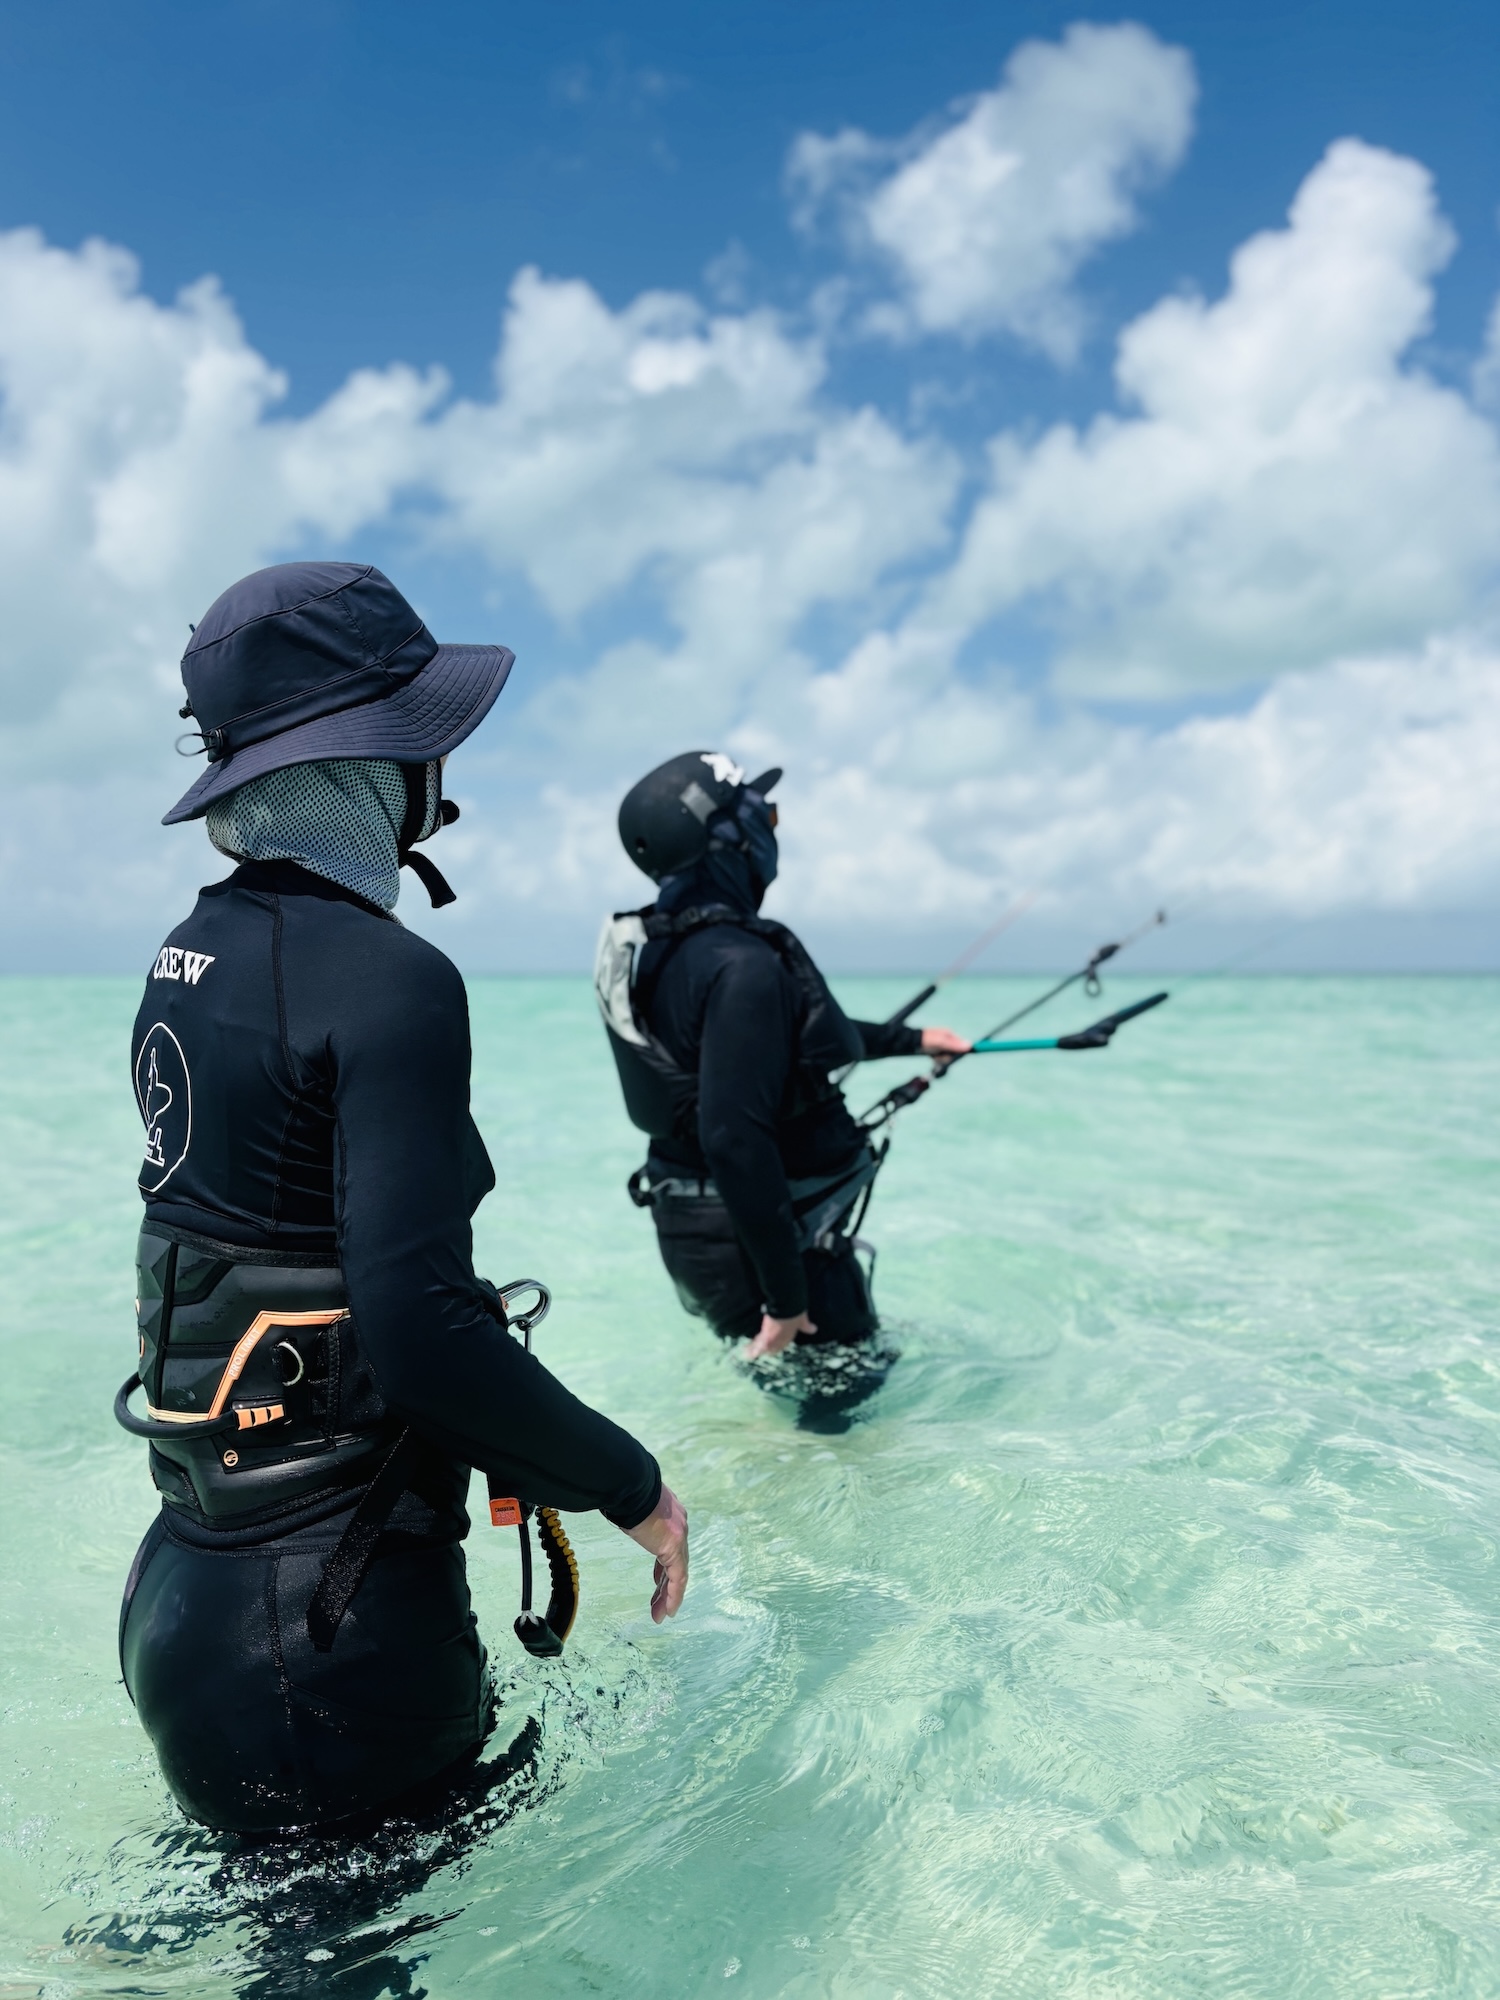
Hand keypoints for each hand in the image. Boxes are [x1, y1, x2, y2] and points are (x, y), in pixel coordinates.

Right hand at [624, 1482, 687, 1622]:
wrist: (630, 1484)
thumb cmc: (623, 1490)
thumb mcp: (630, 1504)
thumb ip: (631, 1512)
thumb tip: (615, 1506)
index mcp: (670, 1513)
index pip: (671, 1545)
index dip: (664, 1566)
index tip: (658, 1581)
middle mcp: (679, 1524)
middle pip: (677, 1561)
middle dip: (666, 1585)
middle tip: (659, 1604)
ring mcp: (679, 1535)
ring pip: (679, 1573)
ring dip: (669, 1596)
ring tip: (662, 1615)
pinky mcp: (674, 1546)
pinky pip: (678, 1578)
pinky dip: (673, 1595)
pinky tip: (669, 1610)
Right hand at [747, 1309, 816, 1358]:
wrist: (788, 1305)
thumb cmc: (796, 1311)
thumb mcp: (803, 1320)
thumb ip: (806, 1326)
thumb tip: (814, 1329)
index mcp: (789, 1335)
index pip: (781, 1344)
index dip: (775, 1346)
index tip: (770, 1348)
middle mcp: (781, 1340)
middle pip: (772, 1348)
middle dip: (766, 1350)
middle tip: (756, 1352)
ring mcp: (774, 1339)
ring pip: (764, 1348)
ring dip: (756, 1350)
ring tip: (747, 1354)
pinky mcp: (766, 1336)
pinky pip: (758, 1344)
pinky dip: (753, 1349)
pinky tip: (746, 1352)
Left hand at [921, 1026, 971, 1055]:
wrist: (911, 1043)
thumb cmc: (926, 1040)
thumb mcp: (941, 1042)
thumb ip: (954, 1045)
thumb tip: (970, 1045)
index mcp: (950, 1034)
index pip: (961, 1046)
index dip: (958, 1053)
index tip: (950, 1056)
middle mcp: (947, 1040)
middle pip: (954, 1053)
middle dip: (947, 1057)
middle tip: (938, 1056)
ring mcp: (942, 1046)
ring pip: (948, 1057)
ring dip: (941, 1060)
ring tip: (934, 1057)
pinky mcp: (937, 1051)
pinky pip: (942, 1059)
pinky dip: (937, 1060)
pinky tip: (933, 1058)